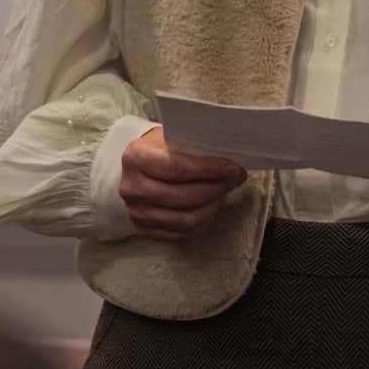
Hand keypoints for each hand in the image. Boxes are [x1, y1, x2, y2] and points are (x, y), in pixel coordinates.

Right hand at [119, 128, 245, 243]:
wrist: (136, 167)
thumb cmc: (158, 149)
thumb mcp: (170, 136)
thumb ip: (193, 144)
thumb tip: (230, 153)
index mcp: (136, 157)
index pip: (177, 168)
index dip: (209, 170)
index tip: (232, 167)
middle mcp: (132, 187)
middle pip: (184, 196)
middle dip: (217, 187)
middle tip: (236, 177)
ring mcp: (136, 211)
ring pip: (186, 219)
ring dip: (213, 205)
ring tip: (225, 191)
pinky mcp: (144, 229)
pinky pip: (182, 232)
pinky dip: (203, 220)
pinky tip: (211, 204)